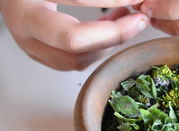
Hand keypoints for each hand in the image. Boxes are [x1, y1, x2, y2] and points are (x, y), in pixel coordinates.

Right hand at [0, 0, 148, 70]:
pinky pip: (77, 61)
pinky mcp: (41, 55)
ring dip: (111, 42)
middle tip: (139, 20)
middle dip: (115, 34)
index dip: (109, 0)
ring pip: (77, 59)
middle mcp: (24, 24)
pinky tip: (114, 28)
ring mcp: (30, 45)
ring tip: (131, 20)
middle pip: (73, 42)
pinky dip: (101, 47)